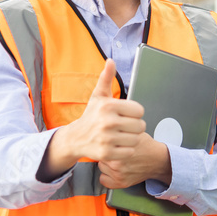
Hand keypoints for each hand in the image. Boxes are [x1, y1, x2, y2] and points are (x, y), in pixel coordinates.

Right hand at [39, 59, 146, 182]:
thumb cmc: (92, 115)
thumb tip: (110, 61)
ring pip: (136, 139)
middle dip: (135, 126)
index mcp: (109, 106)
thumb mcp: (98, 95)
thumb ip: (106, 78)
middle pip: (140, 126)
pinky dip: (126, 150)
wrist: (75, 138)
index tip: (126, 114)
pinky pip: (129, 152)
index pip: (140, 110)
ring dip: (131, 138)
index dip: (135, 113)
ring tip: (121, 135)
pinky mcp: (106, 154)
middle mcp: (107, 122)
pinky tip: (117, 144)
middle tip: (124, 126)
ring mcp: (106, 139)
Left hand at [98, 136, 172, 188]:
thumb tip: (104, 129)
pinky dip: (107, 177)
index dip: (106, 142)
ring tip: (117, 160)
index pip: (101, 144)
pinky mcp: (121, 183)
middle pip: (100, 156)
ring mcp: (119, 174)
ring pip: (101, 167)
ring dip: (106, 164)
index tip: (108, 143)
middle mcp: (117, 163)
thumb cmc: (146, 146)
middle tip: (115, 151)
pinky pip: (103, 180)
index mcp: (119, 148)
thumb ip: (118, 131)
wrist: (158, 160)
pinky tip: (114, 171)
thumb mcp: (133, 132)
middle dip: (106, 153)